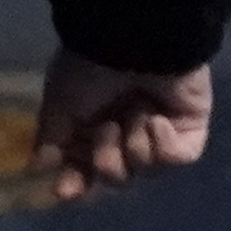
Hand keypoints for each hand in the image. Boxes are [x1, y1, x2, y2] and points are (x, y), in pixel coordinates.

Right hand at [32, 52, 215, 200]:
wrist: (133, 40)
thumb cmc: (90, 68)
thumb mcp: (59, 103)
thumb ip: (52, 139)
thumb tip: (40, 168)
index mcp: (94, 124)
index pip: (85, 168)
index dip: (76, 182)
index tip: (65, 190)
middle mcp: (127, 129)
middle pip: (117, 175)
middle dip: (108, 159)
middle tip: (107, 129)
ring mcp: (161, 130)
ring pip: (147, 168)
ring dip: (136, 144)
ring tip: (136, 112)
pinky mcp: (191, 127)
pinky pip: (180, 157)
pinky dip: (166, 145)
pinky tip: (158, 121)